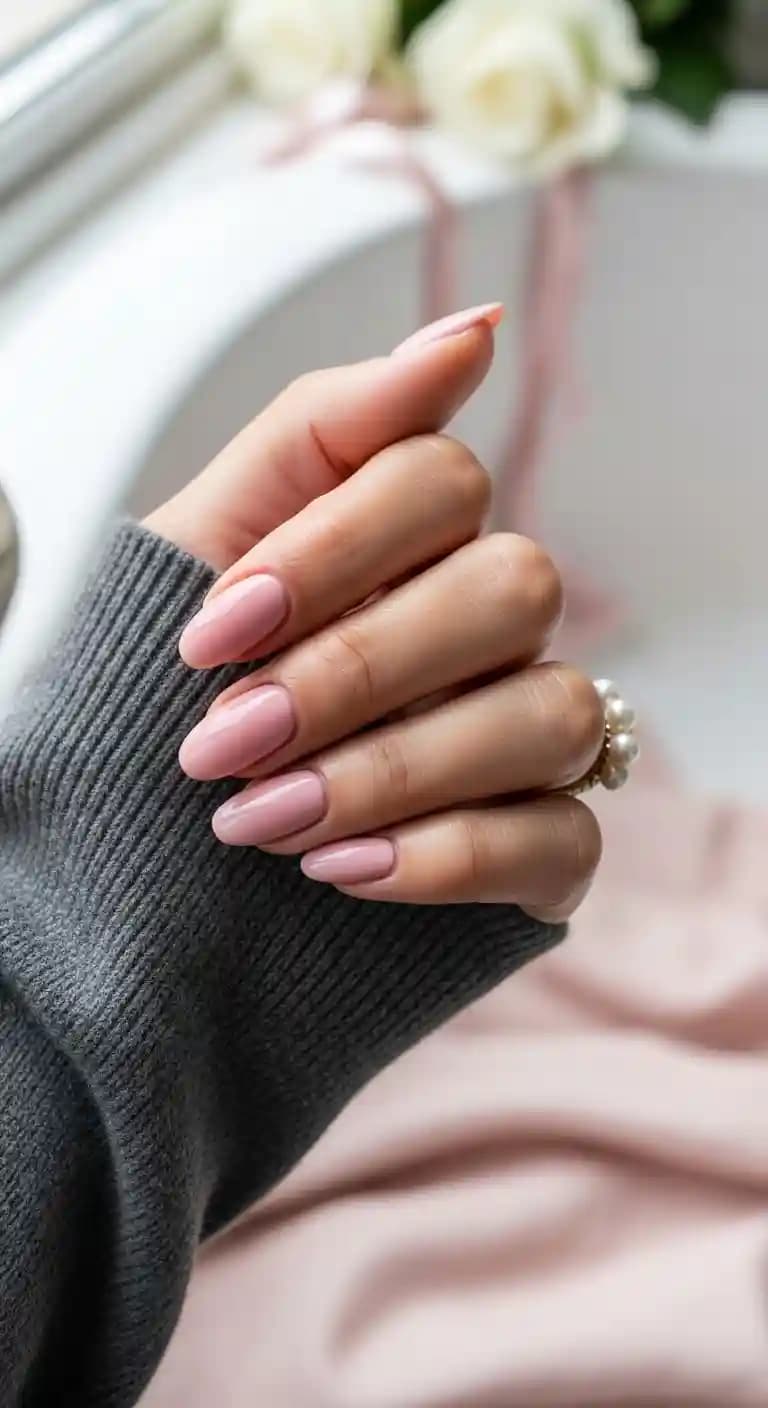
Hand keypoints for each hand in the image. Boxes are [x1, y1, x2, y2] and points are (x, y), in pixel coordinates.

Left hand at [150, 306, 603, 920]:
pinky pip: (560, 836)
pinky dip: (445, 857)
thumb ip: (326, 429)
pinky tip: (338, 870)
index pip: (437, 481)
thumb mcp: (204, 547)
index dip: (330, 551)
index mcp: (412, 541)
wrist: (139, 854)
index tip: (210, 634)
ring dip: (393, 770)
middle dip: (354, 669)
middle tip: (225, 741)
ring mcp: (528, 735)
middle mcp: (489, 627)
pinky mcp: (543, 847)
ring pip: (551, 714)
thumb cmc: (178, 689)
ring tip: (259, 821)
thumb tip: (476, 327)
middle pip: (511, 589)